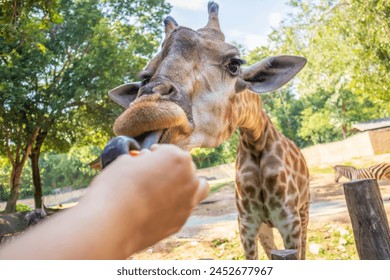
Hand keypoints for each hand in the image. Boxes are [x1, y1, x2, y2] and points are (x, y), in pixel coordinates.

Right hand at [85, 144, 208, 255]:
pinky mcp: (181, 221)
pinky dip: (176, 206)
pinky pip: (184, 209)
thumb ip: (141, 161)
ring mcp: (188, 201)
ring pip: (199, 188)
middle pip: (186, 168)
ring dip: (187, 185)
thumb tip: (143, 162)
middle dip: (171, 169)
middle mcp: (189, 178)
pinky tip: (157, 209)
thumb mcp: (125, 162)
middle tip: (152, 175)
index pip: (170, 151)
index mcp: (177, 157)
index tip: (145, 159)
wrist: (112, 224)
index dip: (155, 154)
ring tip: (168, 189)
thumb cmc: (115, 187)